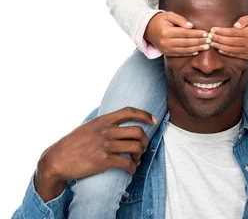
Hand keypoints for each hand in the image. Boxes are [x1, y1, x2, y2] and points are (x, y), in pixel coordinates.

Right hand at [34, 107, 155, 201]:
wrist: (58, 159)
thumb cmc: (73, 143)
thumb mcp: (88, 126)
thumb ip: (103, 123)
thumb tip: (116, 122)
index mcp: (103, 120)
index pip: (129, 111)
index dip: (145, 114)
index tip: (154, 120)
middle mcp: (106, 130)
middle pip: (137, 131)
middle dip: (145, 140)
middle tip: (143, 147)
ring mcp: (106, 145)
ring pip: (135, 147)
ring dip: (140, 155)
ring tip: (136, 160)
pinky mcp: (104, 161)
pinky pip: (126, 163)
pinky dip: (132, 168)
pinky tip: (130, 170)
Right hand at [144, 11, 208, 55]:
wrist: (147, 29)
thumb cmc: (160, 20)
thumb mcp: (169, 15)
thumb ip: (180, 20)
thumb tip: (191, 26)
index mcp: (166, 32)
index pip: (185, 33)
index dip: (196, 34)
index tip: (206, 33)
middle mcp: (166, 42)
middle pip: (186, 42)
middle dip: (199, 42)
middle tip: (209, 40)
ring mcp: (166, 49)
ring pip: (184, 50)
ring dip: (196, 49)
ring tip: (206, 46)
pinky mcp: (166, 53)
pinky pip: (179, 54)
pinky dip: (189, 53)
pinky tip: (197, 51)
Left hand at [209, 15, 247, 58]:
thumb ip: (244, 20)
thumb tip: (234, 26)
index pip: (233, 33)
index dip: (222, 32)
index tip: (212, 29)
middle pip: (231, 42)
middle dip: (218, 39)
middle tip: (209, 36)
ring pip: (232, 50)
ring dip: (220, 47)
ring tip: (211, 43)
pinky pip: (236, 55)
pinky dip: (227, 53)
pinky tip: (220, 50)